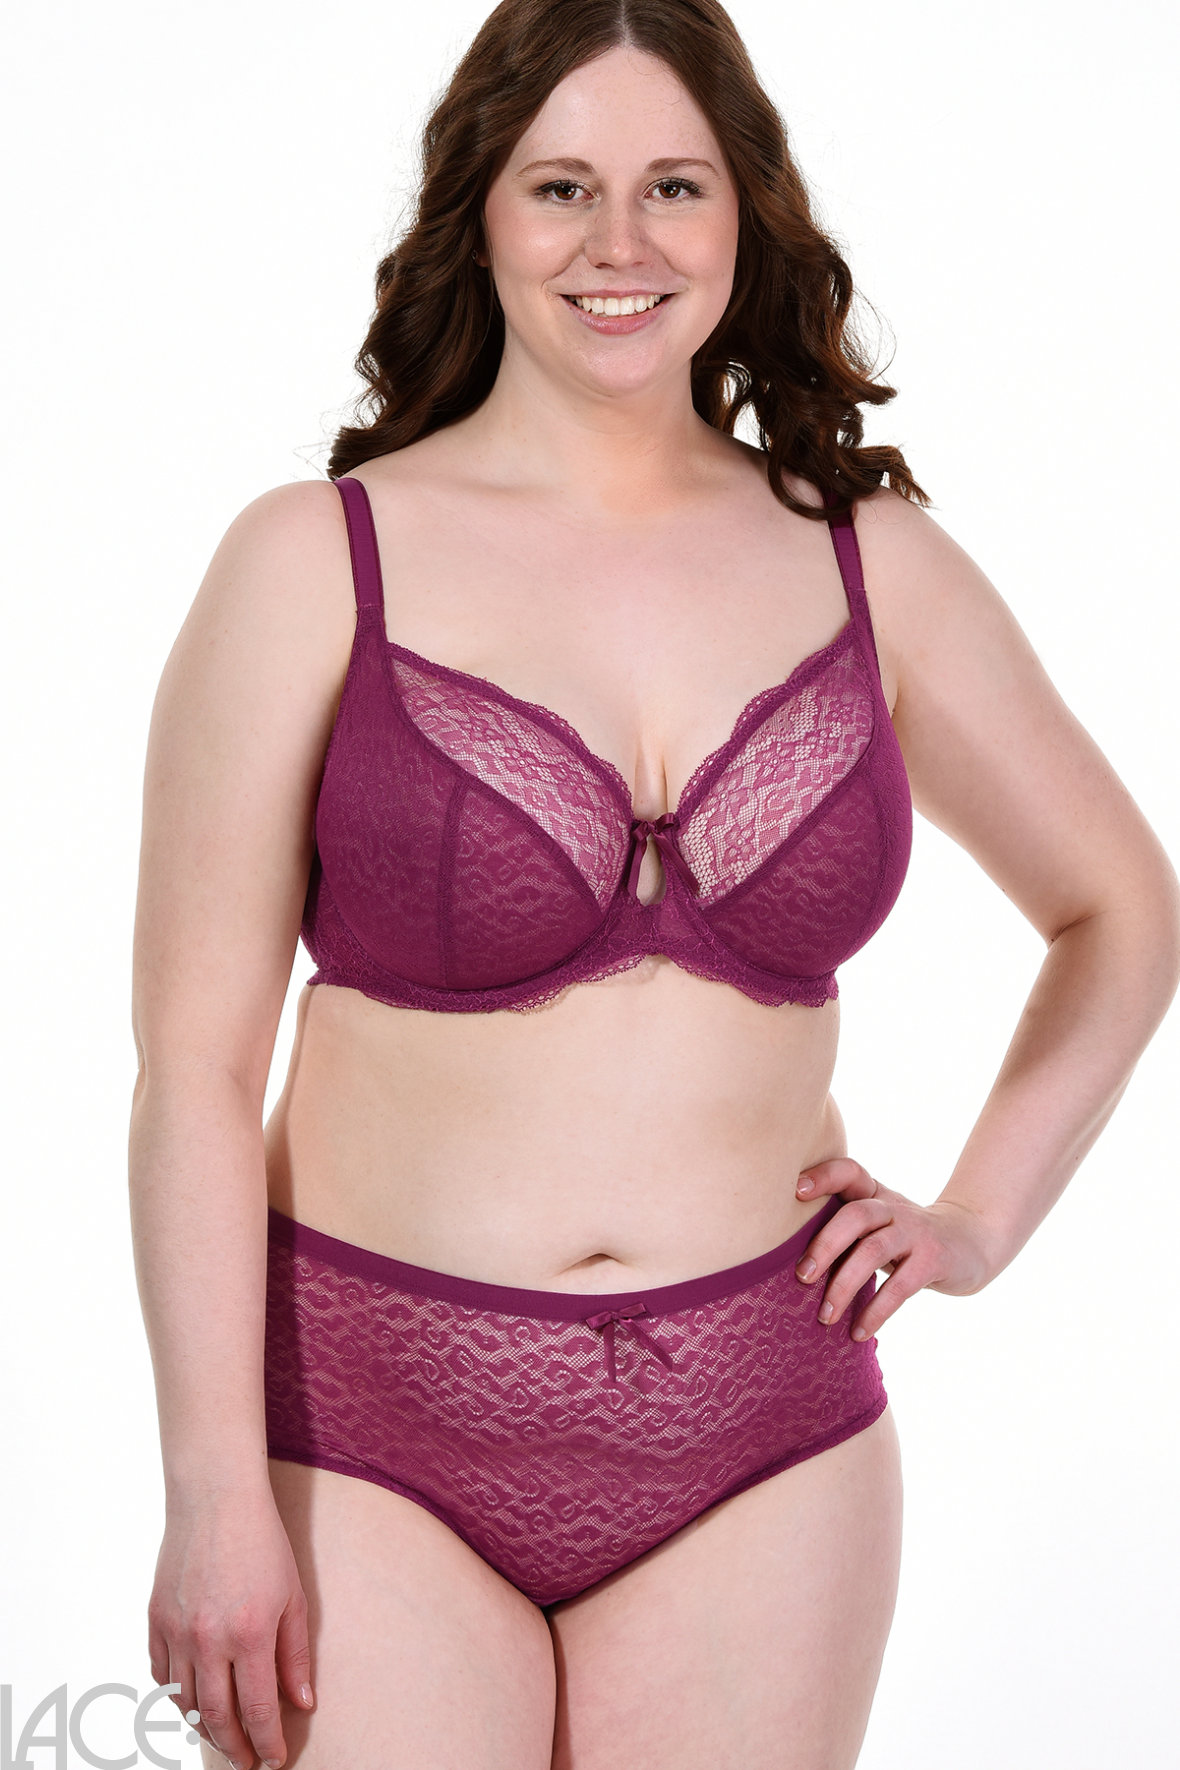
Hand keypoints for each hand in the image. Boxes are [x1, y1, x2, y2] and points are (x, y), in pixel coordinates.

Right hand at [148, 1486, 313, 1769]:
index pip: (257, 1710)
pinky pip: (160, 1677)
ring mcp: (177, 1632)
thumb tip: (303, 1702)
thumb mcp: (292, 1596)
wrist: (215, 1499)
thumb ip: (295, 1654)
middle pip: (216, 1718)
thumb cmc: (262, 1542)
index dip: (266, 1743)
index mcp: (250, 1634)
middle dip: (234, 1748)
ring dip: (204, 1728)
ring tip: (223, 1737)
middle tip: (246, 1762)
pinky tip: (193, 1701)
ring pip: (184, 1704)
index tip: (274, 1759)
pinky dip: (175, 1697)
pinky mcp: (155, 1621)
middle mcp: (208, 1640)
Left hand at [793, 1157, 994, 1339]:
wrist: (971, 1241)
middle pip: (856, 1215)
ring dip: (844, 1286)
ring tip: (824, 1316)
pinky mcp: (934, 1260)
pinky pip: (900, 1287)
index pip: (849, 1172)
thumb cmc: (905, 1235)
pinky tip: (859, 1333)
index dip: (824, 1176)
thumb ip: (844, 1227)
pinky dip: (876, 1312)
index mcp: (874, 1194)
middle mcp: (893, 1207)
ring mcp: (916, 1231)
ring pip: (874, 1251)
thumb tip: (785, 1260)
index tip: (795, 1190)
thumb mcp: (878, 1222)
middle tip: (801, 1277)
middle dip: (825, 1245)